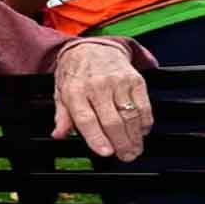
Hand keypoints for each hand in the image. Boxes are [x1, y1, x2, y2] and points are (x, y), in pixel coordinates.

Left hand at [53, 43, 152, 161]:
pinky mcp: (134, 79)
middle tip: (125, 156)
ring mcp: (118, 82)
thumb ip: (62, 116)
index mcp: (76, 91)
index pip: (86, 119)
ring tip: (134, 149)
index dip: (97, 138)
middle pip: (112, 120)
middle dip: (121, 143)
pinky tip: (142, 131)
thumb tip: (59, 134)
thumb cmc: (76, 74)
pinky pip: (143, 105)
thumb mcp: (61, 93)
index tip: (106, 153)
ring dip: (135, 137)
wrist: (92, 47)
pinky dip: (145, 122)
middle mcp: (97, 85)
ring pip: (130, 115)